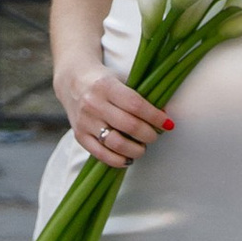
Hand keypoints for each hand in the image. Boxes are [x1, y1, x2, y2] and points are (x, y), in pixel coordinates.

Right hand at [58, 61, 172, 167]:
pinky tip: (128, 159)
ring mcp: (85, 121)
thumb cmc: (104, 81)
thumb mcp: (121, 80)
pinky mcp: (79, 136)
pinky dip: (118, 160)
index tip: (168, 124)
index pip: (136, 105)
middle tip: (155, 136)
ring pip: (115, 143)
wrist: (73, 82)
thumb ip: (139, 96)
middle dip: (148, 134)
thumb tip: (164, 115)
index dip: (155, 116)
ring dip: (135, 150)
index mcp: (106, 86)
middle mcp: (94, 104)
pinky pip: (101, 154)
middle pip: (129, 125)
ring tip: (142, 148)